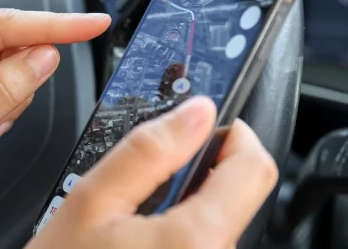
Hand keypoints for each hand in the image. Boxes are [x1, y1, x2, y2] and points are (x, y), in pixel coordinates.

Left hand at [0, 10, 110, 230]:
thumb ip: (3, 89)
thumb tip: (45, 56)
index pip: (2, 25)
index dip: (55, 25)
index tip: (92, 22)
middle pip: (10, 41)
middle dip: (18, 80)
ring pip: (12, 60)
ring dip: (10, 97)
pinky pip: (2, 76)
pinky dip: (4, 103)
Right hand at [27, 97, 277, 248]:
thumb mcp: (91, 203)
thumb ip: (149, 151)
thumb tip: (196, 112)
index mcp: (199, 241)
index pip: (256, 168)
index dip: (234, 135)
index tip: (209, 127)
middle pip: (236, 199)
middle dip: (200, 178)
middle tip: (148, 182)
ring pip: (218, 228)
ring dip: (187, 212)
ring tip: (133, 223)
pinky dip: (182, 240)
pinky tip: (139, 246)